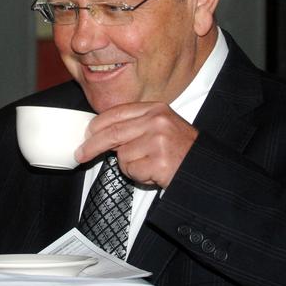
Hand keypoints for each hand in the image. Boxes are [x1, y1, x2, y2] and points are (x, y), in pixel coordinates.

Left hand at [75, 102, 197, 188]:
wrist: (204, 166)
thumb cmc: (180, 149)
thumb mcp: (161, 126)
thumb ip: (136, 125)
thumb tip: (101, 133)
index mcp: (155, 109)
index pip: (116, 113)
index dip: (97, 125)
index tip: (85, 135)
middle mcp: (156, 121)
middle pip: (112, 132)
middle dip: (92, 145)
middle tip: (80, 155)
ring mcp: (158, 140)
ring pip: (122, 155)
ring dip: (130, 166)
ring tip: (149, 164)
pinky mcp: (159, 161)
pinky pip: (132, 171)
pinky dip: (139, 176)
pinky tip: (155, 173)